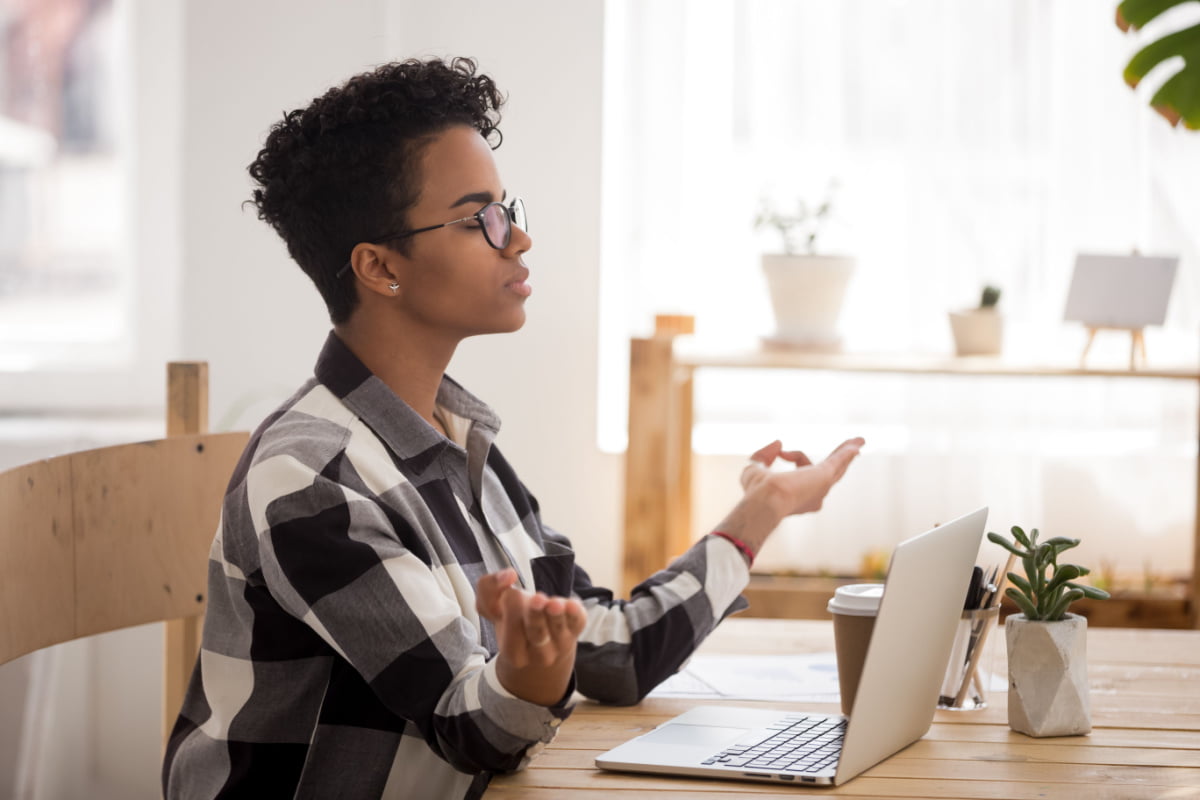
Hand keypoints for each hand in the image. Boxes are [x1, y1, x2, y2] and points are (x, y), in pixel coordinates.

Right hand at [475, 568, 587, 705]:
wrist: (538, 648)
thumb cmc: (512, 623)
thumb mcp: (492, 609)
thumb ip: (488, 588)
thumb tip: (508, 575)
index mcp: (514, 653)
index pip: (511, 631)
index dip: (511, 608)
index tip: (510, 592)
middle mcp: (539, 653)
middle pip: (537, 634)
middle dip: (536, 617)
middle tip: (536, 599)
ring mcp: (560, 644)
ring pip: (559, 629)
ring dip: (557, 615)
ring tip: (554, 603)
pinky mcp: (576, 630)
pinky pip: (578, 623)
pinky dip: (575, 614)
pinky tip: (572, 605)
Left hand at [717, 437, 863, 555]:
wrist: (766, 500)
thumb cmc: (757, 491)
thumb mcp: (755, 469)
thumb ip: (764, 456)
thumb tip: (778, 443)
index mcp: (799, 497)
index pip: (802, 469)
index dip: (791, 455)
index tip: (780, 451)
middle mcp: (814, 496)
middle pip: (829, 472)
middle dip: (839, 460)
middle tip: (851, 450)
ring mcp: (822, 487)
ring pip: (838, 466)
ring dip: (847, 452)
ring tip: (859, 441)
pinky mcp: (825, 476)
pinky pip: (839, 460)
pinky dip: (847, 451)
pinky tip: (857, 443)